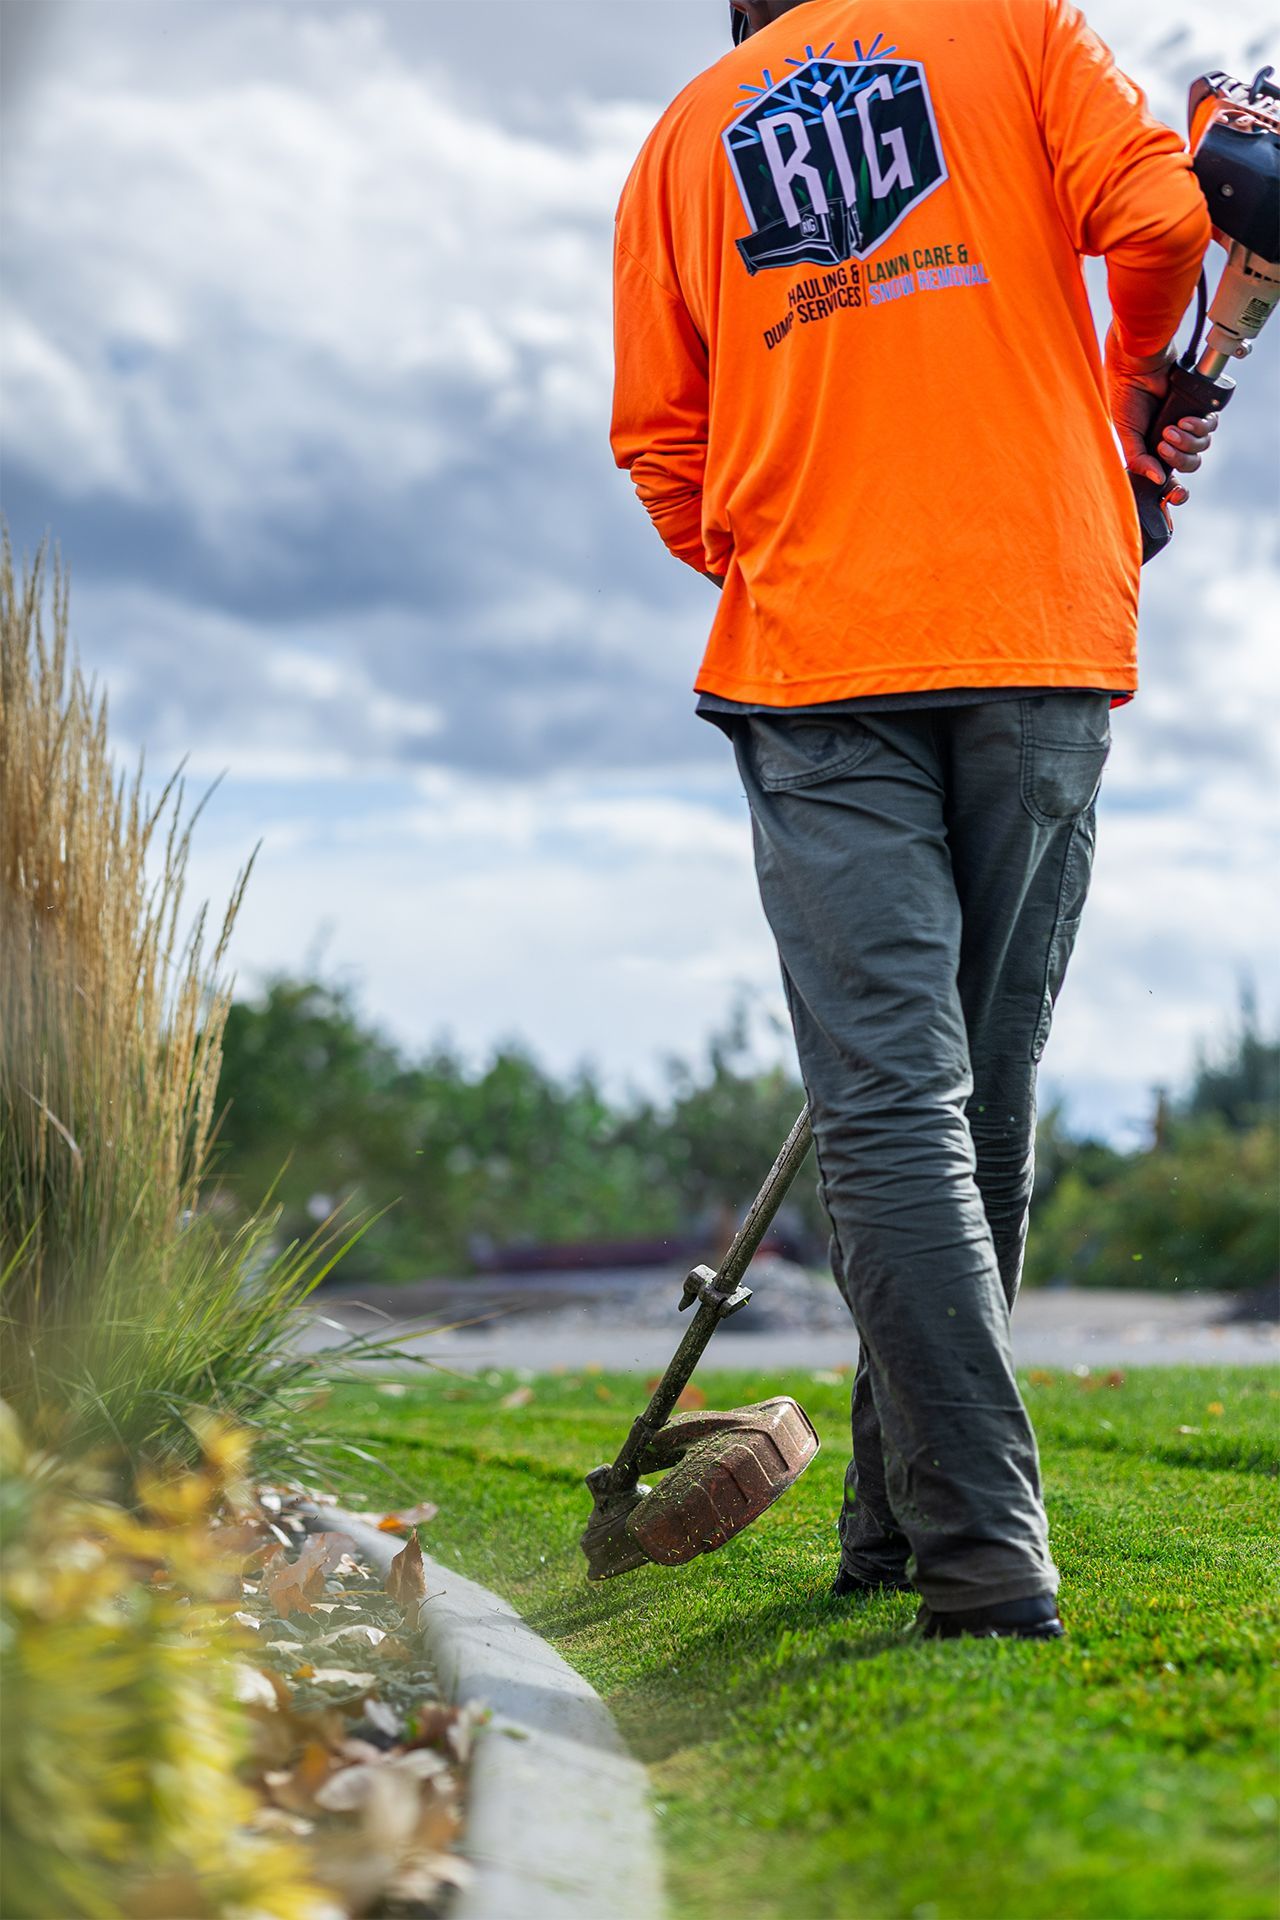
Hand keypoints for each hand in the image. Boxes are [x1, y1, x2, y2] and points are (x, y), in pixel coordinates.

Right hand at [1105, 327, 1218, 506]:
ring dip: (1188, 441)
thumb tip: (1158, 479)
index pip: (1170, 479)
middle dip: (1180, 458)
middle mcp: (1173, 439)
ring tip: (1172, 426)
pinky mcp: (1199, 408)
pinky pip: (1209, 427)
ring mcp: (1187, 424)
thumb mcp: (1126, 433)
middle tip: (1165, 444)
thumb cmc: (1126, 396)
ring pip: (1201, 447)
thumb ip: (1139, 459)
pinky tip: (1185, 418)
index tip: (1176, 496)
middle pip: (1190, 464)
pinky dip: (1199, 426)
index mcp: (1153, 450)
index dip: (1176, 491)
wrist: (1137, 366)